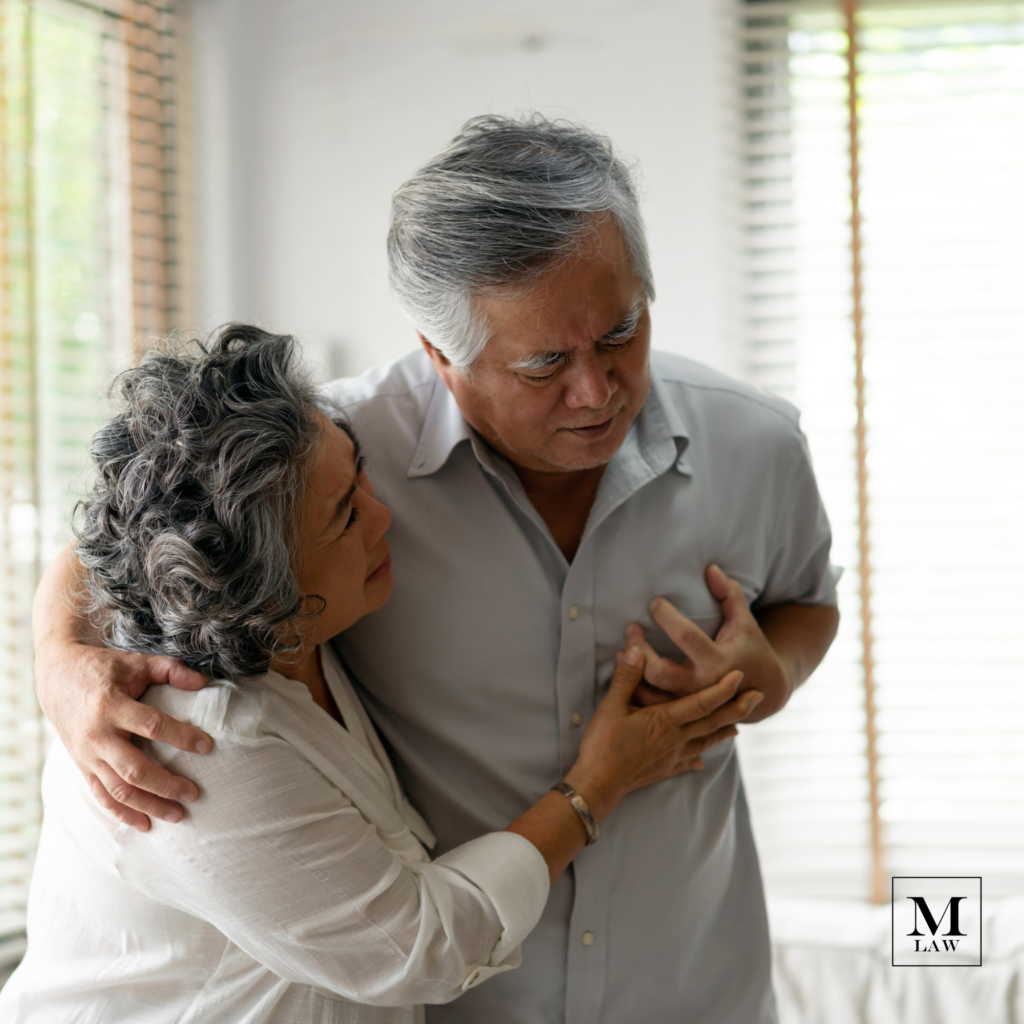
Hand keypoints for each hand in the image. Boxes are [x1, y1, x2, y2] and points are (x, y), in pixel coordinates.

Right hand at [34, 638, 210, 830]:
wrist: (56, 677)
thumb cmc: (104, 668)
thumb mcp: (136, 661)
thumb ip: (171, 670)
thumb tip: (204, 683)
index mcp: (111, 705)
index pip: (152, 726)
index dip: (182, 737)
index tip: (207, 746)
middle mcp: (96, 735)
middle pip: (134, 769)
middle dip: (166, 785)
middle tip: (195, 793)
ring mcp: (86, 755)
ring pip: (118, 789)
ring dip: (149, 805)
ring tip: (178, 815)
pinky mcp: (82, 766)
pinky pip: (101, 795)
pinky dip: (122, 813)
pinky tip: (145, 824)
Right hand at [565, 649, 762, 819]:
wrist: (598, 783)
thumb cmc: (604, 744)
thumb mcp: (611, 706)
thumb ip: (627, 677)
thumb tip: (637, 650)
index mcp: (665, 720)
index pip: (702, 702)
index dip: (723, 688)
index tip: (740, 675)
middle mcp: (675, 738)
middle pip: (713, 722)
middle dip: (737, 708)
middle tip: (759, 697)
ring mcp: (671, 756)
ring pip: (704, 742)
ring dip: (723, 732)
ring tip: (739, 727)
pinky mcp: (662, 770)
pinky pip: (686, 763)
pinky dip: (697, 758)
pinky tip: (702, 760)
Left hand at [622, 565, 789, 721]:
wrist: (763, 690)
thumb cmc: (750, 647)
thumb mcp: (745, 620)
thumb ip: (729, 594)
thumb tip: (709, 568)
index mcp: (719, 661)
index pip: (686, 637)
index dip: (666, 617)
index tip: (654, 602)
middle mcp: (702, 685)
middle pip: (659, 672)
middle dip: (639, 649)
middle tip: (630, 628)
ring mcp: (690, 701)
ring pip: (650, 693)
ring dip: (631, 672)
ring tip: (621, 651)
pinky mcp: (681, 711)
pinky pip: (651, 704)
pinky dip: (636, 689)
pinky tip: (628, 669)